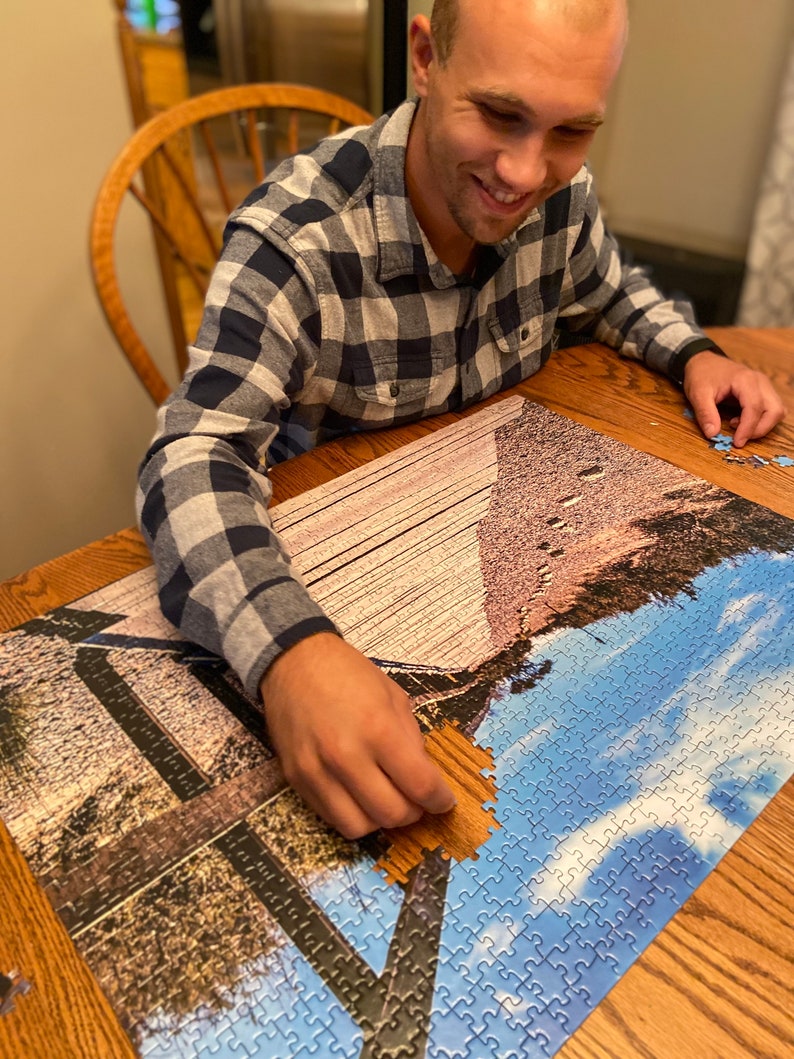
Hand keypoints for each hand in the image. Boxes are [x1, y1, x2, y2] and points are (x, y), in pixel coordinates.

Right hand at [259, 632, 455, 838]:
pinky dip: (352, 814)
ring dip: (381, 819)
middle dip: (413, 813)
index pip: (420, 785)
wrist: (294, 662)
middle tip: (416, 801)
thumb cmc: (348, 674)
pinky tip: (360, 796)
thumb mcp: (394, 697)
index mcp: (378, 728)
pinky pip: (331, 818)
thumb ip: (411, 741)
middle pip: (392, 814)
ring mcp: (317, 772)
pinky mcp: (297, 780)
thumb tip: (425, 779)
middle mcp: (346, 755)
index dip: (439, 800)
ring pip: (360, 827)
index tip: (443, 801)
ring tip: (386, 800)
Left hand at [683, 350, 785, 447]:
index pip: (755, 408)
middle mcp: (760, 382)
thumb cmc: (701, 374)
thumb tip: (712, 434)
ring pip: (777, 411)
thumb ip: (705, 414)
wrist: (703, 361)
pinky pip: (772, 409)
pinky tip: (742, 421)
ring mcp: (764, 386)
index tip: (737, 443)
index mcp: (745, 380)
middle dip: (760, 429)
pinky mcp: (763, 391)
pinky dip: (762, 420)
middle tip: (739, 438)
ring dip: (763, 425)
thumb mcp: (697, 394)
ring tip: (738, 427)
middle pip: (774, 410)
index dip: (748, 428)